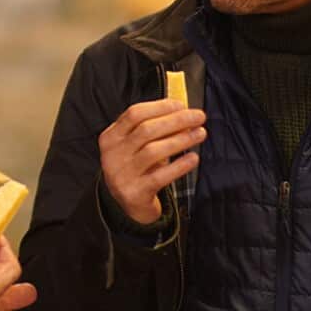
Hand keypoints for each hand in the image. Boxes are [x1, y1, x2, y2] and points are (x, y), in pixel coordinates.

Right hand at [99, 98, 205, 224]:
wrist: (126, 204)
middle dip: (176, 120)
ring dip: (181, 140)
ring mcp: (122, 174)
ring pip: (153, 151)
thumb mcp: (134, 146)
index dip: (160, 107)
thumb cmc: (135, 167)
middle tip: (198, 117)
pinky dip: (179, 165)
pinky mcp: (135, 192)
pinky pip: (160, 176)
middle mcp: (112, 154)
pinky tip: (193, 158)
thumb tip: (182, 112)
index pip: (134, 114)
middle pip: (146, 130)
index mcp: (111, 137)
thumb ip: (151, 128)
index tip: (182, 105)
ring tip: (200, 134)